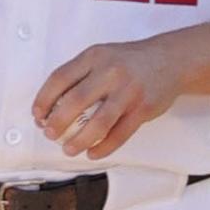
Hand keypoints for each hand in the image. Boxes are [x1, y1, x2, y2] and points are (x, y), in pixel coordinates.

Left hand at [33, 38, 178, 158]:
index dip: (44, 100)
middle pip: (75, 101)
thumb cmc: (130, 62)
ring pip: (98, 123)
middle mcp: (110, 72)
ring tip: (69, 149)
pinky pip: (120, 134)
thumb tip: (52, 107)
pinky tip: (93, 153)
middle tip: (50, 135)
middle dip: (57, 123)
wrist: (171, 60)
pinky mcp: (143, 108)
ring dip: (79, 140)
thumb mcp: (103, 56)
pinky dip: (104, 147)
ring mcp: (129, 91)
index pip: (59, 78)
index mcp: (94, 56)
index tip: (38, 116)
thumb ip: (80, 75)